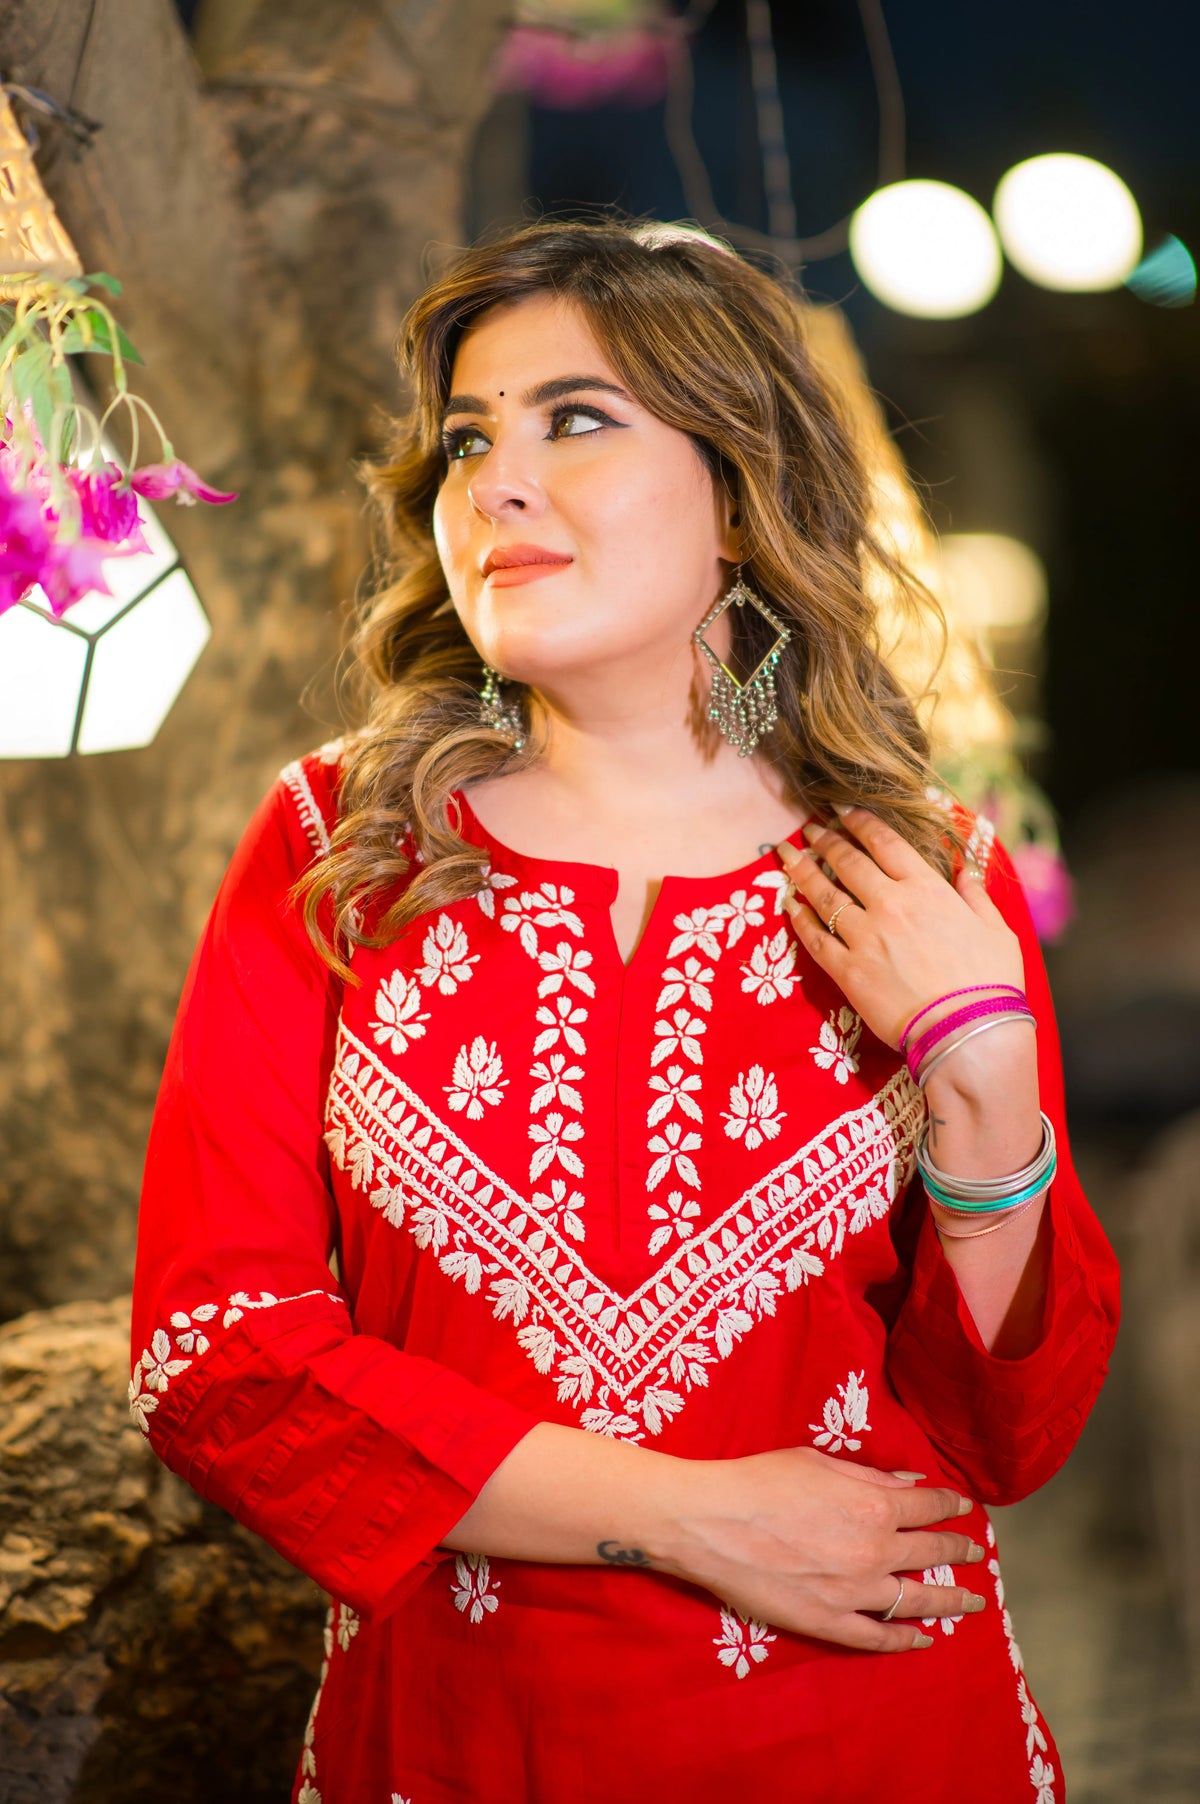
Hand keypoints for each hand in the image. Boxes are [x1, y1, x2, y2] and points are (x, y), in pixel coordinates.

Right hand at [665, 1447, 985, 1651]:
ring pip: (917, 1600)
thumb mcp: (818, 1461)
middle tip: (976, 1555)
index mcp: (874, 1505)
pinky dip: (906, 1639)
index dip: (951, 1505)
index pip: (928, 1506)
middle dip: (959, 1552)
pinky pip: (879, 1637)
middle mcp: (876, 1550)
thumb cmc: (761, 1480)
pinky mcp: (830, 1623)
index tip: (965, 1508)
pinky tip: (924, 1639)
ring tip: (971, 1602)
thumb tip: (908, 1483)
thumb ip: (869, 1476)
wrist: (712, 1521)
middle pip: (931, 1552)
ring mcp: (855, 1592)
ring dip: (949, 1600)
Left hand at [778, 808, 1024, 1050]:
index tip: (842, 809)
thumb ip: (976, 896)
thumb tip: (967, 870)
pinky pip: (814, 937)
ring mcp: (865, 937)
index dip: (860, 821)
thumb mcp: (996, 930)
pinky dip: (799, 917)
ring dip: (802, 870)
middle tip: (809, 827)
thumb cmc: (991, 983)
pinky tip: (788, 904)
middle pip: (848, 862)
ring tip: (786, 854)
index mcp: (927, 890)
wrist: (969, 1033)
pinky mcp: (847, 970)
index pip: (885, 843)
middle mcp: (891, 905)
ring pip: (824, 894)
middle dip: (825, 840)